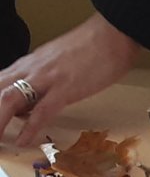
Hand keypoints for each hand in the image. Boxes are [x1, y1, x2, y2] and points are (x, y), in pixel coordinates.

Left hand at [0, 12, 139, 146]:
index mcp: (29, 63)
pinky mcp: (66, 89)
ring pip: (9, 100)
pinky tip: (24, 141)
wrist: (113, 35)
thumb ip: (43, 79)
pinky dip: (30, 128)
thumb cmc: (92, 46)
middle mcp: (31, 69)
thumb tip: (35, 101)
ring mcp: (46, 78)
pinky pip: (42, 111)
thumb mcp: (59, 61)